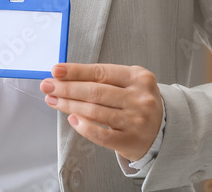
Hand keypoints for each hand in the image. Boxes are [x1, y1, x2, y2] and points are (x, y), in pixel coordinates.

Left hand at [40, 63, 162, 161]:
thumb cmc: (138, 101)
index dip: (76, 71)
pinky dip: (84, 127)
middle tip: (47, 86)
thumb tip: (65, 76)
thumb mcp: (129, 82)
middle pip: (95, 92)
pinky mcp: (130, 141)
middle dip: (67, 88)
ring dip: (69, 105)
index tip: (56, 70)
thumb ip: (102, 78)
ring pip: (95, 112)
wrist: (163, 129)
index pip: (101, 72)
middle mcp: (139, 98)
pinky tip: (72, 119)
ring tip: (53, 101)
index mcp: (138, 77)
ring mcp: (136, 121)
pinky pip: (101, 135)